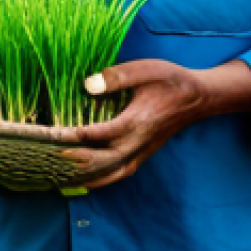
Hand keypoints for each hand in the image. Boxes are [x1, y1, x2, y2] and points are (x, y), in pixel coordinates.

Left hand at [62, 59, 250, 189]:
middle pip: (105, 159)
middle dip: (77, 160)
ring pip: (113, 172)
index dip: (77, 135)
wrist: (200, 97)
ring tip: (62, 177)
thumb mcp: (146, 69)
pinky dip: (103, 179)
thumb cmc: (171, 80)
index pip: (102, 134)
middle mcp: (140, 142)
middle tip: (51, 157)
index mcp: (139, 121)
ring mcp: (143, 150)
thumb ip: (118, 76)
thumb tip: (88, 85)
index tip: (54, 134)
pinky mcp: (145, 153)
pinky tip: (87, 180)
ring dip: (88, 176)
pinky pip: (122, 172)